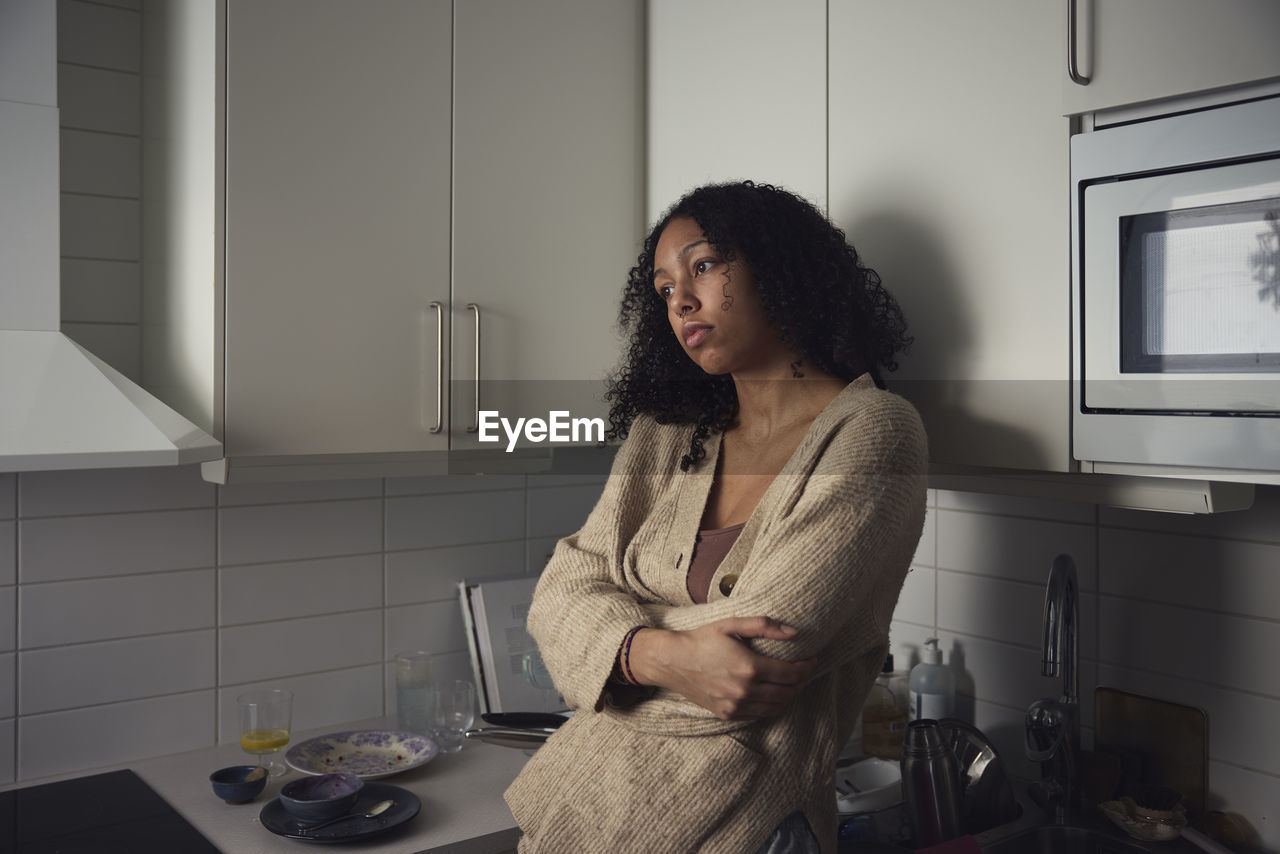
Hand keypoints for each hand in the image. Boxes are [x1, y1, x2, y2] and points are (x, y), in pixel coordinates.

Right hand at [627, 617, 815, 720]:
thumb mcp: (731, 625)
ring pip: (776, 707)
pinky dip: (772, 705)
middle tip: (803, 670)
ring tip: (791, 682)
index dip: (807, 667)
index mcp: (749, 667)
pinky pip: (760, 714)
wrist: (672, 661)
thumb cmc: (701, 639)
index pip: (791, 674)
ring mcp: (735, 705)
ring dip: (789, 695)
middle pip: (788, 693)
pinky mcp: (728, 714)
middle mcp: (744, 690)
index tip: (812, 659)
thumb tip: (793, 632)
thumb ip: (764, 626)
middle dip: (801, 681)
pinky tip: (772, 693)